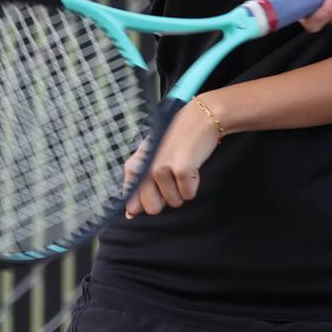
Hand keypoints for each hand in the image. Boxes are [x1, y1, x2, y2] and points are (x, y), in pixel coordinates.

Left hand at [123, 99, 220, 218]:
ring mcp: (162, 168)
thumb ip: (138, 183)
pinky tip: (193, 167)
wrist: (201, 117)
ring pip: (174, 202)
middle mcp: (145, 167)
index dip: (146, 201)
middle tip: (173, 177)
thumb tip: (131, 214)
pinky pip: (188, 195)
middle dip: (166, 198)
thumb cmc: (176, 136)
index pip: (131, 201)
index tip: (158, 189)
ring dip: (182, 190)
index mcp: (136, 164)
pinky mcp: (181, 170)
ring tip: (184, 167)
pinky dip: (194, 185)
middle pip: (153, 208)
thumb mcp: (151, 155)